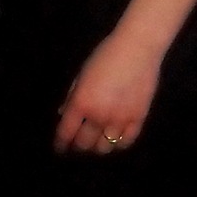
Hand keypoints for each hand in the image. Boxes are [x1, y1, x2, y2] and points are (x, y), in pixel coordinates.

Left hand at [54, 30, 162, 153]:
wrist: (137, 48)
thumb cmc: (105, 56)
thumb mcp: (81, 74)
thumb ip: (72, 96)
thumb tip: (63, 114)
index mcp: (81, 102)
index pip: (66, 132)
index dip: (60, 143)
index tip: (59, 148)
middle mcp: (99, 115)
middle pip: (84, 144)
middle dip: (77, 146)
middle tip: (77, 144)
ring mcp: (120, 119)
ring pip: (105, 147)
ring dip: (97, 147)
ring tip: (95, 143)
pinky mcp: (138, 119)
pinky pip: (126, 142)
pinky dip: (118, 144)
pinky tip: (114, 140)